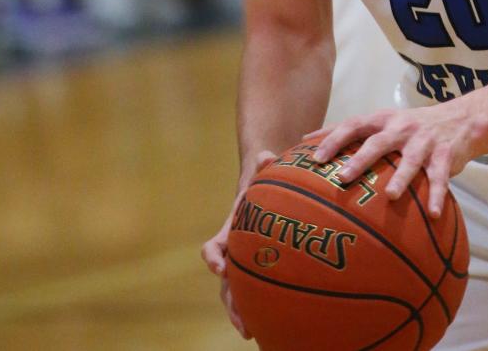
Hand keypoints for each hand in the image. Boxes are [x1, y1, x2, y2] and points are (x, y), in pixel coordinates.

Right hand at [201, 150, 276, 338]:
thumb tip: (267, 155)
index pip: (213, 247)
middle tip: (241, 321)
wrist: (266, 186)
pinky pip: (256, 291)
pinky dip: (259, 307)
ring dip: (240, 312)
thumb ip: (264, 164)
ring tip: (250, 331)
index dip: (214, 258)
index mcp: (231, 230)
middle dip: (230, 301)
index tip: (219, 268)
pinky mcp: (260, 268)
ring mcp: (245, 262)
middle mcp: (234, 250)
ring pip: (236, 292)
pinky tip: (274, 326)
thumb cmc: (264, 180)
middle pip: (225, 281)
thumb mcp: (263, 171)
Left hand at [306, 102, 474, 218]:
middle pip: (377, 143)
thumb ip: (352, 131)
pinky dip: (438, 195)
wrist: (460, 119)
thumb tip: (307, 140)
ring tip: (390, 196)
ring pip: (411, 160)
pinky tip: (433, 214)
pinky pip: (440, 177)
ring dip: (400, 178)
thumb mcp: (383, 121)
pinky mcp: (445, 155)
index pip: (353, 125)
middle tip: (342, 178)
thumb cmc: (411, 126)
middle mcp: (401, 127)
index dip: (334, 139)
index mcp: (383, 120)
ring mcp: (424, 141)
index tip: (315, 159)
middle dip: (360, 160)